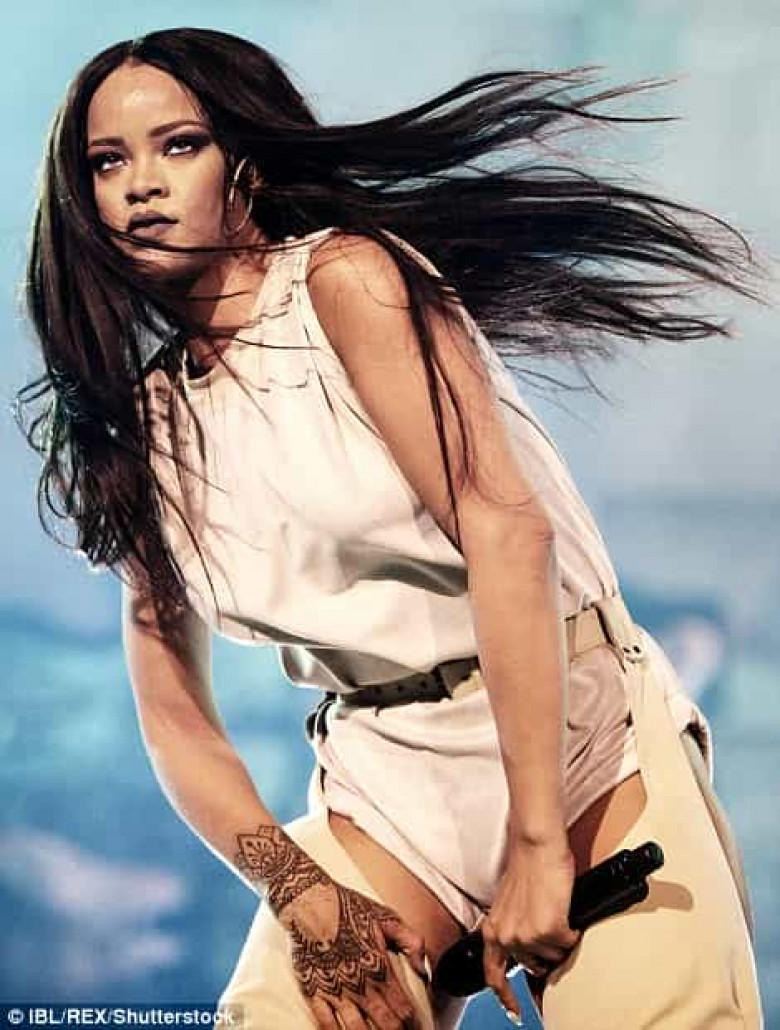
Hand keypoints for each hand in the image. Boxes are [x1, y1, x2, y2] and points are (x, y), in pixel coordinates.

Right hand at [276, 876, 429, 1028]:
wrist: (310, 903)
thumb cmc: (348, 907)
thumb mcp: (387, 917)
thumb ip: (412, 942)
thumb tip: (424, 968)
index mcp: (379, 969)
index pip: (403, 1010)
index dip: (414, 1024)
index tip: (418, 1028)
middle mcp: (359, 986)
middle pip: (385, 1025)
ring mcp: (336, 992)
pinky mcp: (314, 992)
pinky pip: (326, 1024)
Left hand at [480, 839, 581, 1023]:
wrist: (536, 846)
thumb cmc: (528, 868)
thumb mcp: (510, 904)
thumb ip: (514, 928)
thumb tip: (528, 949)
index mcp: (494, 929)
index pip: (493, 975)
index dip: (505, 997)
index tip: (516, 1012)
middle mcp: (507, 937)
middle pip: (534, 965)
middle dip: (545, 951)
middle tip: (549, 927)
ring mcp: (527, 936)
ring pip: (554, 954)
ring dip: (558, 938)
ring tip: (554, 911)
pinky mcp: (548, 929)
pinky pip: (569, 942)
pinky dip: (572, 929)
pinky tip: (564, 911)